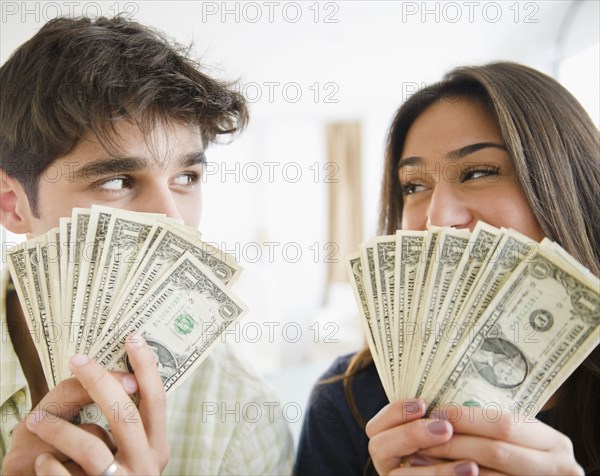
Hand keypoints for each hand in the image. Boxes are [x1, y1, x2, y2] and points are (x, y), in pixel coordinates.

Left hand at [4, 335, 168, 475]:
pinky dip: (48, 466)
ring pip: (90, 445)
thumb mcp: (134, 453)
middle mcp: (146, 465)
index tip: (133, 337)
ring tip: (34, 421)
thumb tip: (120, 376)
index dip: (147, 367)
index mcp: (158, 447)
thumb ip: (131, 422)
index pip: (157, 399)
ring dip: (58, 428)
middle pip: (124, 414)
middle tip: (77, 359)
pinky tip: (40, 463)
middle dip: (99, 381)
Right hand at [366, 399, 476, 474]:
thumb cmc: (460, 451)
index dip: (395, 412)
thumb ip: (438, 421)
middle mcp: (386, 464)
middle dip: (411, 434)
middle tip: (446, 428)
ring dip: (436, 469)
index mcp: (388, 443)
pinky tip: (473, 470)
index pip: (375, 427)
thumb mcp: (447, 432)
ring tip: (471, 463)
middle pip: (378, 447)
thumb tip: (451, 403)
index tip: (423, 404)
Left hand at [417, 404, 582, 474]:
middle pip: (495, 451)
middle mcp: (560, 468)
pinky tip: (436, 473)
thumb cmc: (525, 459)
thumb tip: (443, 412)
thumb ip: (497, 428)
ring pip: (484, 475)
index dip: (467, 418)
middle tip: (422, 436)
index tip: (436, 412)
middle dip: (454, 442)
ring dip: (448, 465)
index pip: (505, 424)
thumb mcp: (522, 440)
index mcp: (555, 443)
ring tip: (420, 455)